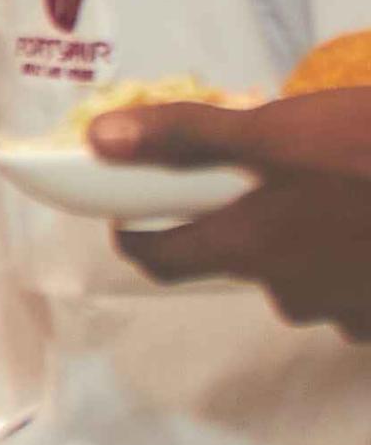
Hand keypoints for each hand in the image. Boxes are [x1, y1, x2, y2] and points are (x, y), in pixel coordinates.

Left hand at [107, 89, 370, 336]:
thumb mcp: (280, 132)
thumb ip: (187, 138)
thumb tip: (99, 140)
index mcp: (248, 247)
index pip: (157, 257)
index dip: (138, 229)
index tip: (139, 204)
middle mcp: (289, 293)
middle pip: (238, 260)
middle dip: (247, 221)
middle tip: (277, 174)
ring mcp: (348, 312)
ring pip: (304, 274)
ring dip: (310, 239)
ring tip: (342, 190)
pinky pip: (356, 288)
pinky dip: (358, 257)